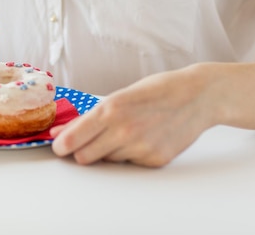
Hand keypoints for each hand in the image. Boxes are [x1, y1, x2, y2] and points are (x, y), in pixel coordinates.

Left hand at [51, 65, 214, 166]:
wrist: (197, 96)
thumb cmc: (156, 91)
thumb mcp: (119, 96)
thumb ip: (87, 118)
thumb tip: (57, 133)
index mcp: (110, 110)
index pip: (72, 140)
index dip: (61, 146)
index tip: (59, 146)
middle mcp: (124, 131)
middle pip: (84, 157)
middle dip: (82, 150)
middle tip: (90, 139)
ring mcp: (141, 148)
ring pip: (107, 160)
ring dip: (108, 151)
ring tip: (127, 131)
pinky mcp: (155, 160)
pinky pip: (129, 164)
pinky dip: (130, 154)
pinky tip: (144, 137)